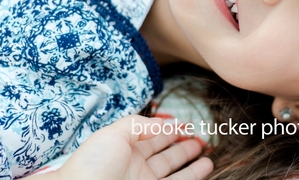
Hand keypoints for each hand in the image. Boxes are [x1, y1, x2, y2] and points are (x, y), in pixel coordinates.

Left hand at [44, 115, 212, 179]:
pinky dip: (193, 175)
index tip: (185, 123)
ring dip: (192, 160)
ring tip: (207, 152)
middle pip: (164, 153)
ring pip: (174, 170)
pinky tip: (205, 166)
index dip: (168, 128)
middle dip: (182, 143)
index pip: (151, 136)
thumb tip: (162, 123)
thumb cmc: (91, 165)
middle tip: (199, 135)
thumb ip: (139, 124)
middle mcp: (135, 166)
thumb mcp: (112, 133)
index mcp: (123, 148)